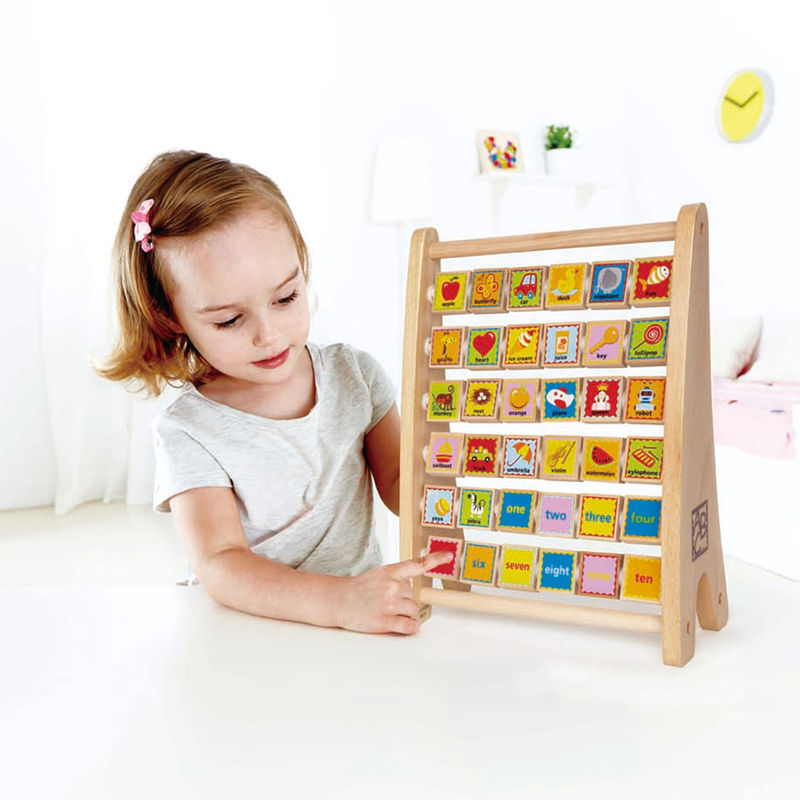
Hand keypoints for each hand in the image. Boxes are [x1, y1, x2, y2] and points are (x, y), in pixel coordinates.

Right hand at [334, 550, 453, 634]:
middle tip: (388, 601)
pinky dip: (409, 627)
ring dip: (406, 614)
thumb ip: (397, 577)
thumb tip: (413, 587)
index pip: (417, 563)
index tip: (449, 555)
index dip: (435, 559)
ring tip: (389, 612)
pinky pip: (409, 626)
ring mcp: (389, 604)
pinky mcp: (385, 621)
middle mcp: (392, 586)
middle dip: (405, 601)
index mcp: (391, 571)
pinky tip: (400, 624)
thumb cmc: (359, 588)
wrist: (339, 600)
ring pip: (414, 611)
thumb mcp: (379, 574)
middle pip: (415, 596)